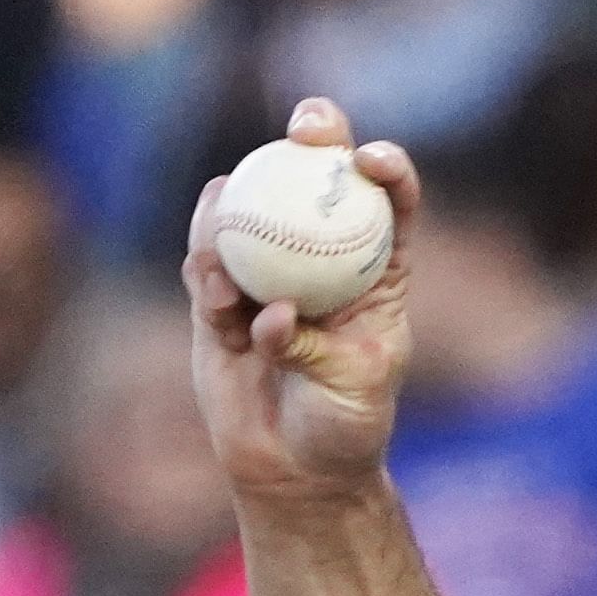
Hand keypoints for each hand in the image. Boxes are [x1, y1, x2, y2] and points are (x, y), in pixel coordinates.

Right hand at [181, 99, 422, 505]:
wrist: (295, 467)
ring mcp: (265, 274)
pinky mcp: (216, 301)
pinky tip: (217, 290)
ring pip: (249, 217)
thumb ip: (316, 347)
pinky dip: (211, 275)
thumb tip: (273, 312)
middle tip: (305, 128)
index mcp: (377, 272)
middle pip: (315, 183)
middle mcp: (321, 262)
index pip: (389, 205)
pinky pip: (207, 271)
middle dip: (313, 139)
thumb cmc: (345, 424)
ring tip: (229, 211)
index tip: (372, 158)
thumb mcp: (356, 387)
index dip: (386, 169)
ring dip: (240, 207)